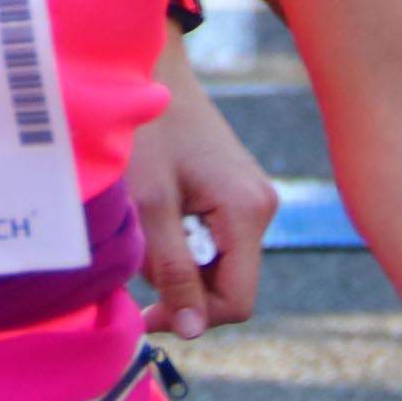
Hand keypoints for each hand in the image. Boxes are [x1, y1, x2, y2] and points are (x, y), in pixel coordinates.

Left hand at [123, 77, 274, 338]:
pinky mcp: (236, 193)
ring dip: (178, 260)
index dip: (193, 316)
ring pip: (217, 263)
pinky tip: (158, 212)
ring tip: (146, 222)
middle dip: (182, 283)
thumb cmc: (145, 131)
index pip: (237, 301)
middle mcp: (261, 208)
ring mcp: (252, 199)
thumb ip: (173, 269)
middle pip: (228, 284)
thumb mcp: (150, 204)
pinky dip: (182, 239)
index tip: (147, 311)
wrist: (150, 70)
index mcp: (248, 212)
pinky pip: (213, 239)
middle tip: (139, 254)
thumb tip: (192, 330)